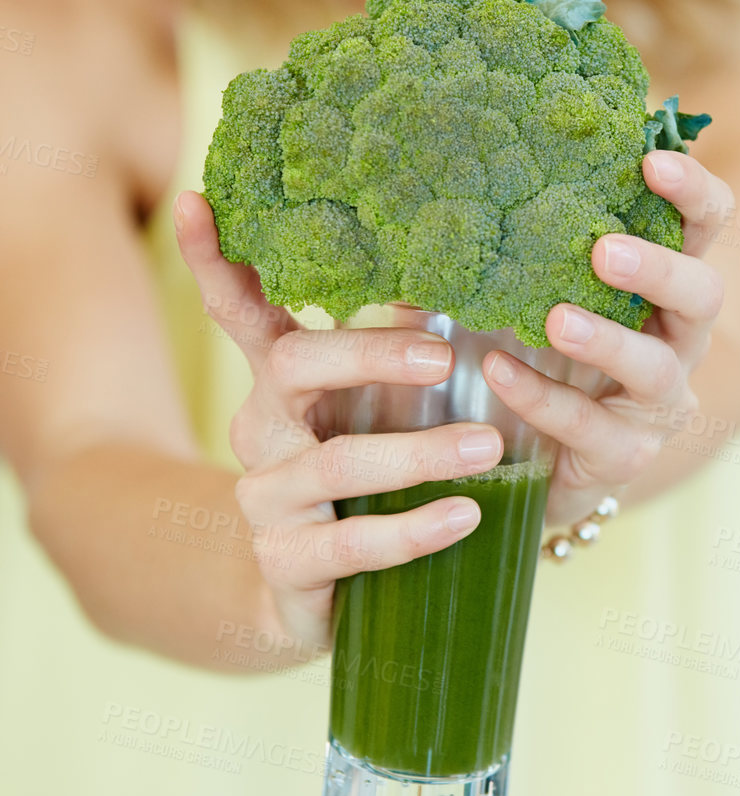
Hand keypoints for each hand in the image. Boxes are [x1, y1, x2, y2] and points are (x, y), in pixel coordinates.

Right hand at [173, 191, 502, 659]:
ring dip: (417, 454)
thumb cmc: (361, 482)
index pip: (237, 308)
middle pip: (295, 368)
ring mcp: (267, 500)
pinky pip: (352, 546)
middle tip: (444, 356)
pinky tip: (464, 516)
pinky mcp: (288, 565)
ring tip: (488, 447)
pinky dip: (413, 530)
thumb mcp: (373, 411)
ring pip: (335, 465)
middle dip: (369, 354)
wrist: (311, 596)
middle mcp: (261, 430)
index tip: (195, 199)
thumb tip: (451, 278)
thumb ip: (395, 352)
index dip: (211, 257)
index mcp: (279, 380)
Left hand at [480, 150, 733, 525]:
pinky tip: (497, 370)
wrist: (537, 462)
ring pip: (656, 368)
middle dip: (659, 268)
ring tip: (557, 321)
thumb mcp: (527, 291)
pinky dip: (541, 396)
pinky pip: (589, 425)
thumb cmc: (538, 352)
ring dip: (608, 341)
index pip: (704, 226)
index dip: (692, 191)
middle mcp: (678, 338)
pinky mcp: (625, 453)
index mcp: (664, 281)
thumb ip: (507, 246)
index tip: (651, 161)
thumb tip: (433, 193)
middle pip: (703, 294)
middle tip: (605, 250)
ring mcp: (659, 402)